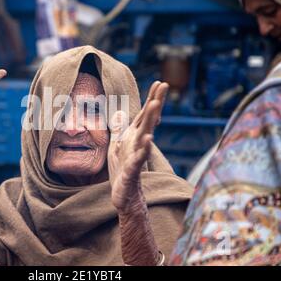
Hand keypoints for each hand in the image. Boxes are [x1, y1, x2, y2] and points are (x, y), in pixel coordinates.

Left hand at [109, 81, 167, 212]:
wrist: (124, 197)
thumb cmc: (122, 172)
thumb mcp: (116, 146)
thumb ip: (120, 129)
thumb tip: (120, 112)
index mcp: (134, 137)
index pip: (145, 115)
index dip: (152, 99)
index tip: (160, 82)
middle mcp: (138, 144)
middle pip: (148, 120)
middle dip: (155, 102)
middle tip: (164, 85)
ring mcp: (137, 156)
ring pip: (145, 135)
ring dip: (150, 120)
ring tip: (155, 105)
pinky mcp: (132, 171)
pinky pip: (138, 158)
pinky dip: (143, 149)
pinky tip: (148, 138)